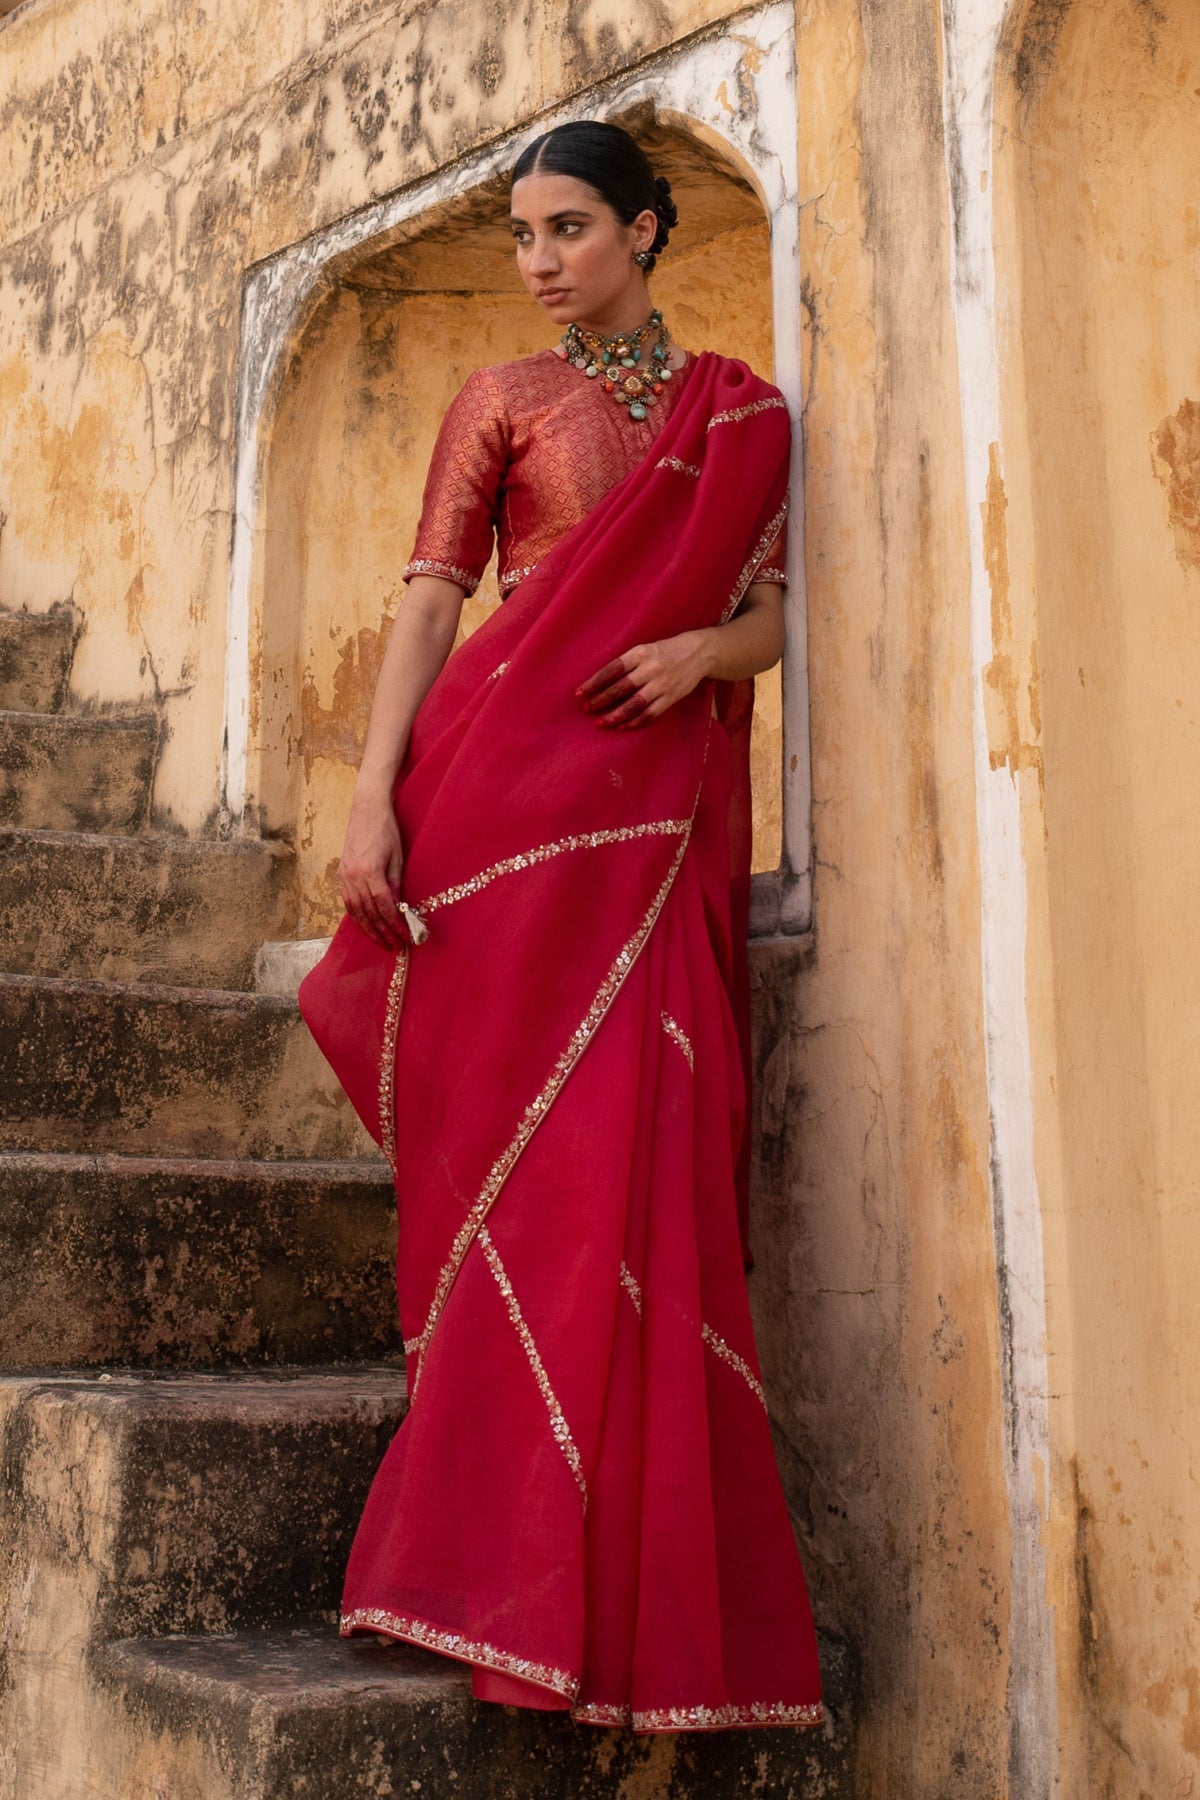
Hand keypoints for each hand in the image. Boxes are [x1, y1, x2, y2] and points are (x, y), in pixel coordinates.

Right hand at [339, 787, 407, 949]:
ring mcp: (344, 875)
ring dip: (369, 929)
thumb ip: (396, 884)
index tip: (405, 936)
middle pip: (368, 913)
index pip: (383, 906)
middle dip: (382, 932)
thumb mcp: (398, 857)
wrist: (366, 808)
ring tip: (382, 942)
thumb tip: (398, 909)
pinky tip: (367, 926)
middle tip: (395, 946)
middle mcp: (352, 876)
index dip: (394, 924)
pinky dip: (358, 917)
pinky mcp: (341, 874)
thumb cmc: (387, 829)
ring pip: (355, 911)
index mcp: (369, 871)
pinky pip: (348, 902)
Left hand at [575, 631, 712, 728]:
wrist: (699, 653)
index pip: (612, 670)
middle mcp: (651, 668)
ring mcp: (662, 684)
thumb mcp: (645, 649)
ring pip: (634, 705)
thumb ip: (627, 663)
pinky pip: (650, 714)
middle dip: (600, 700)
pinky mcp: (671, 697)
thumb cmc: (665, 651)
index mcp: (641, 653)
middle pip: (620, 688)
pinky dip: (634, 722)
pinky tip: (622, 726)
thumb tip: (600, 681)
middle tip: (586, 708)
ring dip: (615, 715)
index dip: (594, 682)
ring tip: (600, 722)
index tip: (580, 693)